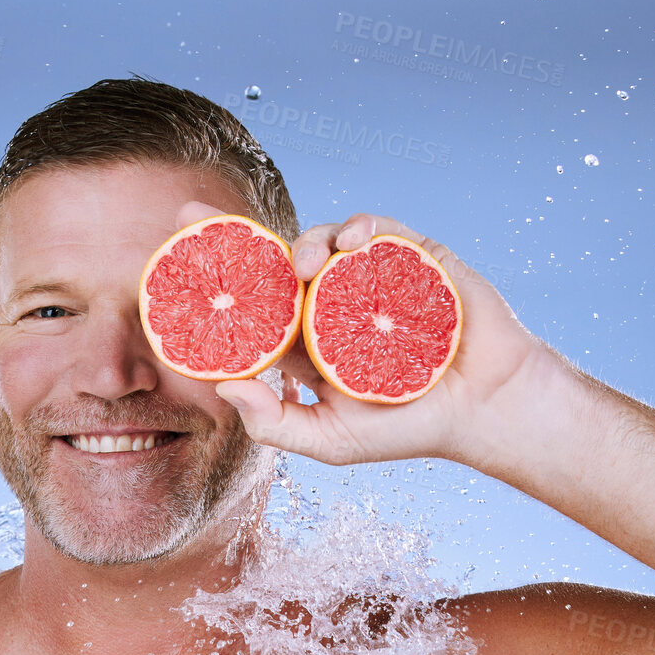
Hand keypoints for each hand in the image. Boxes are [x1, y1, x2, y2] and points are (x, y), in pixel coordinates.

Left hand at [173, 201, 550, 466]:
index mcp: (304, 340)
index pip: (250, 307)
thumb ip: (276, 422)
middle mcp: (329, 303)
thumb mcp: (330, 440)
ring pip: (320, 243)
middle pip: (273, 261)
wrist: (483, 409)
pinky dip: (360, 228)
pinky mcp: (411, 259)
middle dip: (231, 234)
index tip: (171, 267)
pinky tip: (349, 241)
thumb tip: (222, 387)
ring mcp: (368, 278)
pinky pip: (378, 232)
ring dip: (303, 242)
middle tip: (189, 213)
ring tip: (302, 262)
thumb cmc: (408, 428)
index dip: (212, 286)